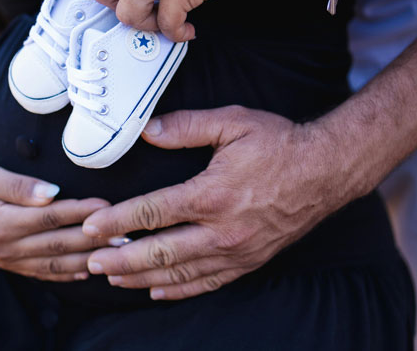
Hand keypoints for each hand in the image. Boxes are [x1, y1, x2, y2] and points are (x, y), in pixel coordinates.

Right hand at [0, 161, 112, 281]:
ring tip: (118, 252)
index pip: (48, 218)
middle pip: (59, 244)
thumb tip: (51, 192)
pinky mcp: (12, 265)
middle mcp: (7, 247)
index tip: (106, 204)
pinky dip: (69, 274)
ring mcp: (10, 260)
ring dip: (89, 258)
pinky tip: (90, 270)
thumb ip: (18, 185)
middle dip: (94, 239)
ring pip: (56, 263)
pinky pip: (45, 274)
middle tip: (125, 233)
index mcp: (0, 222)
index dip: (79, 212)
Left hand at [82, 106, 350, 298]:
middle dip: (120, 260)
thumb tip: (146, 130)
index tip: (90, 227)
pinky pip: (208, 283)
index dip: (117, 222)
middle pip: (159, 252)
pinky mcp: (249, 262)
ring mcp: (236, 251)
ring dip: (142, 278)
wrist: (326, 170)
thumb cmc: (279, 144)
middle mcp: (221, 230)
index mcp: (212, 194)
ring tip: (113, 280)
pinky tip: (158, 293)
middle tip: (90, 262)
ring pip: (180, 273)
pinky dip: (180, 291)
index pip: (152, 212)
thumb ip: (186, 126)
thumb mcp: (232, 123)